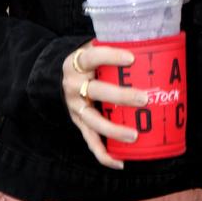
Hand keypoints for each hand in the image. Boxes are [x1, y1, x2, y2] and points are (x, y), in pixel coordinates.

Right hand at [63, 43, 148, 169]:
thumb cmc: (86, 59)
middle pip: (97, 91)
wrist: (55, 75)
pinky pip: (90, 141)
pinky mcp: (78, 123)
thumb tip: (146, 38)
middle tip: (144, 98)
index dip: (111, 57)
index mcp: (77, 63)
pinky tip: (120, 162)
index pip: (93, 57)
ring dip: (114, 130)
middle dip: (121, 96)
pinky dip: (104, 154)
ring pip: (93, 121)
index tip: (132, 58)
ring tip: (136, 135)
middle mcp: (73, 86)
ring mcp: (75, 107)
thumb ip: (111, 44)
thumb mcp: (90, 46)